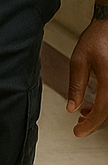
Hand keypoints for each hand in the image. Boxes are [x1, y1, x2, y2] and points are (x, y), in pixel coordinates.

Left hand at [67, 18, 107, 135]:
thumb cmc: (95, 40)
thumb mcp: (79, 60)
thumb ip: (76, 85)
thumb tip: (71, 108)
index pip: (101, 112)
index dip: (89, 126)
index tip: (77, 133)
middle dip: (93, 124)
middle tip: (78, 128)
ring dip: (98, 115)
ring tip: (82, 116)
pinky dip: (102, 106)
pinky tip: (90, 107)